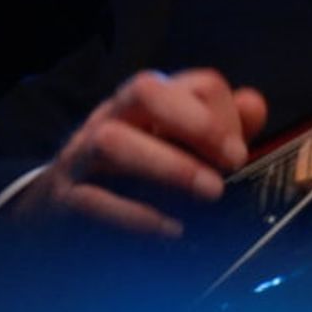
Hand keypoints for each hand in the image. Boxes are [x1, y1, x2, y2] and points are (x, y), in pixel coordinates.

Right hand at [11, 68, 267, 237]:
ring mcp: (82, 155)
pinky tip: (172, 229)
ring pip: (112, 140)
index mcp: (147, 103)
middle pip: (145, 90)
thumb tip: (255, 104)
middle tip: (232, 161)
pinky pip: (92, 199)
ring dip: (168, 165)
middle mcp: (113, 117)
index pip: (192, 82)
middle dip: (194, 121)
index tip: (239, 153)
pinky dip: (136, 214)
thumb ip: (221, 128)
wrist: (56, 214)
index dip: (222, 113)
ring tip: (210, 192)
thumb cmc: (129, 177)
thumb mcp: (179, 148)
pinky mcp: (64, 198)